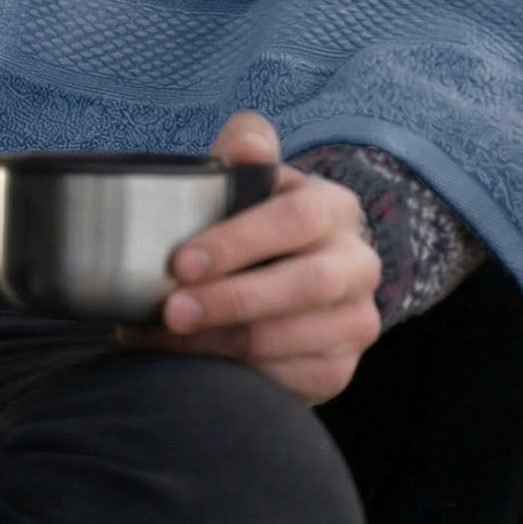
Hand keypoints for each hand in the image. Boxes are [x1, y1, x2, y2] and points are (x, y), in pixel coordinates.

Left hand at [121, 111, 382, 403]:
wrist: (276, 277)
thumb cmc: (250, 219)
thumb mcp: (247, 178)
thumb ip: (244, 149)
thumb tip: (249, 144)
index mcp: (335, 208)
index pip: (296, 219)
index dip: (237, 242)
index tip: (179, 263)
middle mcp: (359, 264)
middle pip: (305, 285)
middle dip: (230, 300)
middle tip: (171, 311)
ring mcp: (356, 321)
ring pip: (291, 340)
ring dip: (220, 343)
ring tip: (163, 337)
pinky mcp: (338, 368)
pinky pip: (289, 379)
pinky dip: (235, 374)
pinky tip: (193, 364)